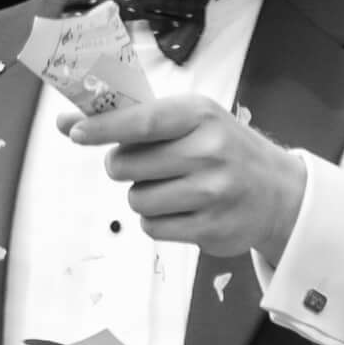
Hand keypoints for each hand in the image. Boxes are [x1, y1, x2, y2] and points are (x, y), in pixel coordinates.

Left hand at [70, 86, 309, 265]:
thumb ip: (133, 120)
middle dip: (124, 167)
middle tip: (147, 165)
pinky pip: (152, 228)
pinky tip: (182, 209)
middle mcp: (208, 151)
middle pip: (125, 166)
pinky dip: (157, 220)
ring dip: (143, 196)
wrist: (278, 192)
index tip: (74, 131)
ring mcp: (211, 193)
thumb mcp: (191, 120)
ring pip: (136, 200)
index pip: (140, 122)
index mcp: (199, 115)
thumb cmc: (222, 149)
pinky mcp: (210, 229)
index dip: (102, 128)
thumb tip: (65, 123)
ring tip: (172, 188)